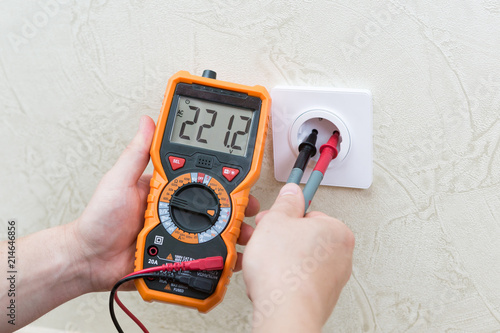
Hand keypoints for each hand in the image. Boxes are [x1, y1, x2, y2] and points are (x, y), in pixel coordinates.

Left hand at [69, 115, 258, 291]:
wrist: (90, 261)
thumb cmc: (100, 220)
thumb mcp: (119, 181)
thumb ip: (136, 154)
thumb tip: (148, 121)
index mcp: (166, 188)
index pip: (200, 178)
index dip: (222, 177)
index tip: (239, 175)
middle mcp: (176, 209)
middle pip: (214, 205)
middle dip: (237, 205)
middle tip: (250, 206)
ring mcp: (179, 232)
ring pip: (214, 231)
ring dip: (234, 231)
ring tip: (247, 233)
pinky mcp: (178, 254)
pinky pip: (203, 255)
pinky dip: (222, 256)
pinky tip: (234, 256)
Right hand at [242, 183, 354, 331]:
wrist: (284, 312)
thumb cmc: (284, 271)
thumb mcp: (276, 221)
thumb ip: (285, 202)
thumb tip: (291, 192)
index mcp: (336, 230)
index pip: (308, 213)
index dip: (283, 216)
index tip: (274, 219)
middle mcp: (341, 255)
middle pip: (304, 236)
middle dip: (280, 238)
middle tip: (263, 240)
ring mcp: (332, 279)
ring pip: (299, 259)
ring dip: (279, 258)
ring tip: (262, 262)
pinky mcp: (320, 297)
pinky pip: (298, 279)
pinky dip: (284, 277)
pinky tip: (269, 279)